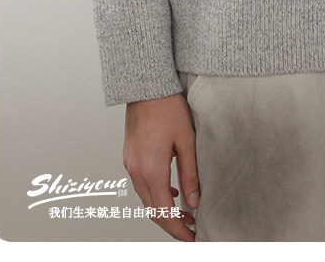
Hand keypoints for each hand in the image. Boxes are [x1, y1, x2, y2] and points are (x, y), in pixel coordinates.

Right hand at [123, 93, 199, 241]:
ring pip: (145, 200)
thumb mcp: (187, 140)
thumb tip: (195, 202)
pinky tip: (171, 193)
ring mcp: (130, 164)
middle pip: (152, 211)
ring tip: (186, 215)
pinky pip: (141, 185)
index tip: (192, 238)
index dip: (178, 230)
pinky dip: (155, 195)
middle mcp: (136, 171)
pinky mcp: (130, 157)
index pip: (163, 213)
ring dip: (163, 211)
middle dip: (171, 225)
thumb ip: (190, 174)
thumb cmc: (167, 107)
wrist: (146, 86)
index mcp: (150, 169)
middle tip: (192, 231)